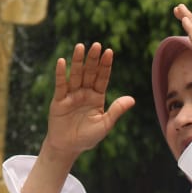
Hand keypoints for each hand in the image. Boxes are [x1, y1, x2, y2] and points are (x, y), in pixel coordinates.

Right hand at [45, 42, 133, 159]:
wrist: (68, 147)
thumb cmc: (88, 137)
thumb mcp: (105, 125)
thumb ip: (116, 111)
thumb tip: (131, 99)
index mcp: (97, 96)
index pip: (102, 77)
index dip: (105, 65)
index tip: (109, 52)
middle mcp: (84, 92)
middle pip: (89, 73)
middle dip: (93, 59)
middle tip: (96, 45)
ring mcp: (72, 95)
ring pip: (75, 75)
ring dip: (77, 61)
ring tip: (80, 46)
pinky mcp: (59, 100)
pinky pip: (61, 85)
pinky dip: (61, 73)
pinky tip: (62, 62)